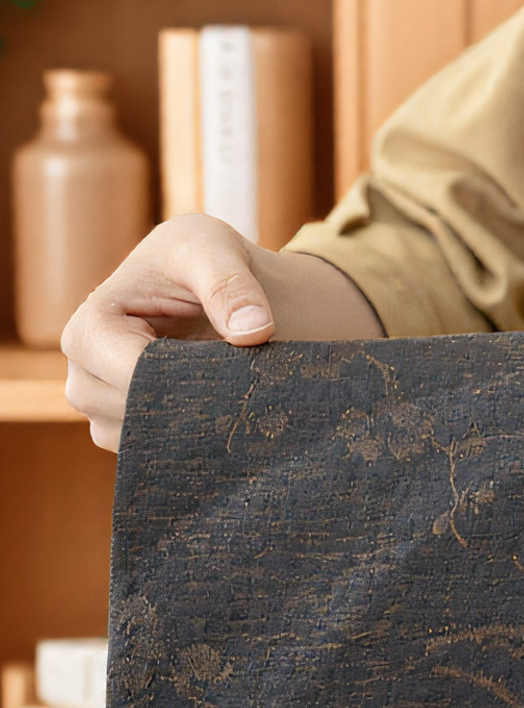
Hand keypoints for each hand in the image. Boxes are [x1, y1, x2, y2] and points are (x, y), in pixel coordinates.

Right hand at [61, 212, 383, 451]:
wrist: (224, 294)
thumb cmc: (206, 261)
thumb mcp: (216, 249)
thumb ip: (231, 283)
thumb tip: (254, 330)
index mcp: (92, 325)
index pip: (127, 373)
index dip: (182, 379)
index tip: (232, 375)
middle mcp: (85, 372)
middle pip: (131, 414)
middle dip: (191, 404)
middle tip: (241, 391)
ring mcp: (104, 410)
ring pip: (143, 443)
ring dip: (193, 427)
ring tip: (230, 397)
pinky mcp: (130, 434)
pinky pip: (156, 458)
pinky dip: (191, 443)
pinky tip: (220, 417)